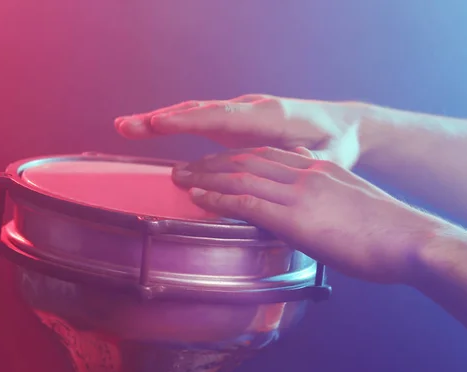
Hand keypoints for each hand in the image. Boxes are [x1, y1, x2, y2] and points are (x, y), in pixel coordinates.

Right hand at [114, 94, 369, 168]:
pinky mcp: (236, 122)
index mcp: (270, 116)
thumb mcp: (329, 156)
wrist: (340, 125)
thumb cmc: (334, 142)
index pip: (223, 117)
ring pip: (196, 113)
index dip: (190, 120)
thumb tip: (288, 166)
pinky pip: (201, 119)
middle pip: (200, 111)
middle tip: (127, 126)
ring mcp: (240, 113)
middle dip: (162, 119)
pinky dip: (175, 123)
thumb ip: (307, 162)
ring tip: (127, 126)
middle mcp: (250, 109)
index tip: (159, 123)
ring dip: (161, 120)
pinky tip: (153, 128)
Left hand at [171, 147, 442, 284]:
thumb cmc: (387, 229)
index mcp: (318, 168)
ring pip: (240, 177)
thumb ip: (326, 194)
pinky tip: (199, 198)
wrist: (411, 240)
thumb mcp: (352, 200)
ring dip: (205, 176)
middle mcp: (304, 173)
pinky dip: (218, 199)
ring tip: (180, 177)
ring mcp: (299, 193)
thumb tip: (309, 199)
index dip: (233, 156)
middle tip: (185, 165)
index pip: (265, 154)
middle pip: (246, 159)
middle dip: (211, 162)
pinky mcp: (295, 218)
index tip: (213, 160)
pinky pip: (247, 203)